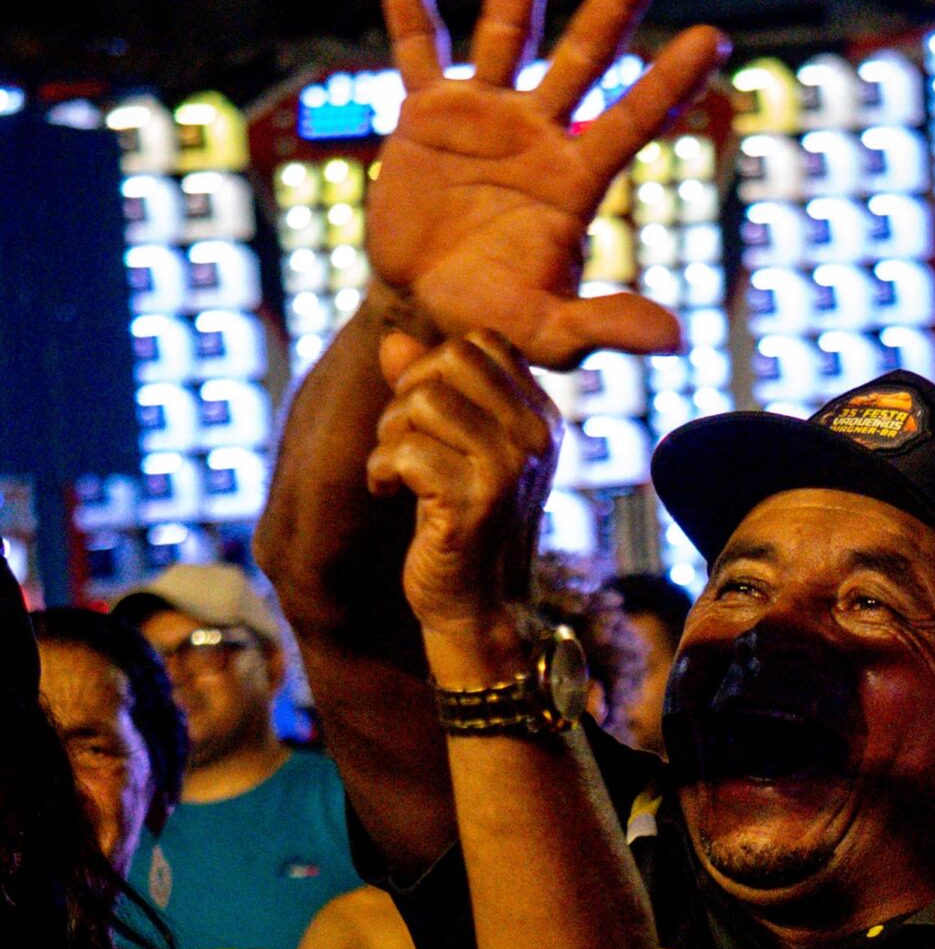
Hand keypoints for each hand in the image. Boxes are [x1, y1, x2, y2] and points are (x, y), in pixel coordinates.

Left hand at [366, 333, 558, 655]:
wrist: (474, 606)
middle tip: (402, 441)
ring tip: (395, 472)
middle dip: (408, 393)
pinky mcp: (473, 503)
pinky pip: (405, 451)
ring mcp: (508, 470)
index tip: (424, 416)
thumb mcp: (449, 448)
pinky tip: (389, 494)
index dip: (433, 367)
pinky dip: (380, 471)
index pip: (479, 346)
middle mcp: (534, 438)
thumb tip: (392, 341)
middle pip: (450, 360)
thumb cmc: (458, 522)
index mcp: (540, 419)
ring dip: (389, 435)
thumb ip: (427, 389)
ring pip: (422, 401)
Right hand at [367, 0, 726, 366]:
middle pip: (585, 55)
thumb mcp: (547, 333)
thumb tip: (675, 340)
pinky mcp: (426, 113)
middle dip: (616, 1)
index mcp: (574, 181)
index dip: (668, 83)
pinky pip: (415, 46)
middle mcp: (538, 134)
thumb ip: (604, 327)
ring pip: (509, 29)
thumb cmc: (494, 323)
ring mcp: (484, 114)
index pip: (631, 122)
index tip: (711, 38)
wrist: (424, 312)